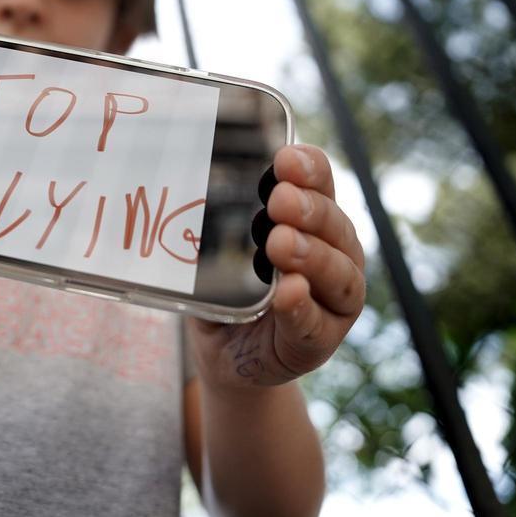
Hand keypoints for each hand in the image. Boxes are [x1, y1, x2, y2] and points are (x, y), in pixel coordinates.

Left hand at [188, 144, 365, 392]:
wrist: (226, 357)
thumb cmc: (227, 294)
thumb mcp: (217, 253)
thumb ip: (212, 226)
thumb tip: (175, 186)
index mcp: (313, 223)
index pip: (321, 185)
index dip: (311, 169)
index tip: (286, 159)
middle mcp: (336, 256)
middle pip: (336, 226)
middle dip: (309, 210)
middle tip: (279, 200)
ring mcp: (334, 301)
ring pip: (339, 274)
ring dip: (311, 255)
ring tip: (281, 244)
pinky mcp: (320, 341)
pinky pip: (316, 323)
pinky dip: (301, 306)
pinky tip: (289, 292)